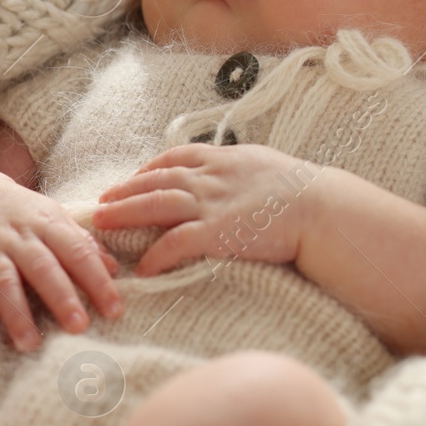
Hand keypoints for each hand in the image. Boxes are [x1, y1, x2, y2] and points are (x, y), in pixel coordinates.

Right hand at [0, 170, 123, 350]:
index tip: (114, 311)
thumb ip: (81, 243)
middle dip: (61, 297)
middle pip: (43, 265)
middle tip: (79, 327)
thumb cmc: (19, 213)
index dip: (96, 281)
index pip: (77, 252)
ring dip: (16, 309)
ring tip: (29, 342)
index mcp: (48, 224)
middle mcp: (19, 233)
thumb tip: (115, 269)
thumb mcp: (53, 219)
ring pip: (4, 275)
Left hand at [92, 143, 322, 276]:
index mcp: (224, 158)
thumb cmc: (306, 191)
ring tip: (102, 223)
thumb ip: (244, 169)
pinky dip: (156, 255)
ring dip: (125, 213)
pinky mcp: (217, 232)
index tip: (132, 178)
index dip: (149, 169)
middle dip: (124, 190)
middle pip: (155, 179)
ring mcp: (212, 203)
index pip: (175, 157)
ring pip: (155, 204)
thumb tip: (238, 174)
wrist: (325, 208)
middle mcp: (211, 176)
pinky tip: (143, 267)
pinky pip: (176, 243)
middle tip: (101, 202)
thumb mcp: (269, 166)